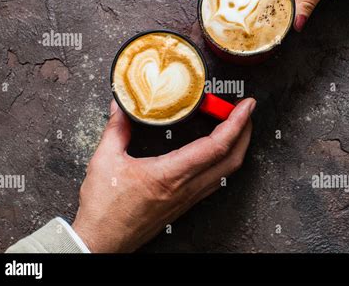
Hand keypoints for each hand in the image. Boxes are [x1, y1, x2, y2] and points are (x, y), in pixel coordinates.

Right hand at [72, 98, 254, 251]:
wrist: (103, 241)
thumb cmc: (104, 210)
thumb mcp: (105, 161)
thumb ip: (116, 129)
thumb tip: (122, 107)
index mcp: (170, 174)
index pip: (216, 146)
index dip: (236, 122)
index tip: (245, 106)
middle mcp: (185, 187)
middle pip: (232, 159)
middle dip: (245, 131)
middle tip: (245, 110)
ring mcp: (188, 198)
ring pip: (226, 172)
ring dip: (237, 147)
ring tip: (235, 125)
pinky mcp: (184, 204)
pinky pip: (215, 181)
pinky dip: (224, 161)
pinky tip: (218, 151)